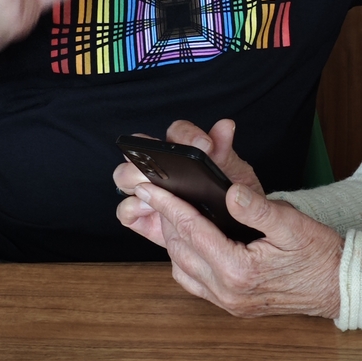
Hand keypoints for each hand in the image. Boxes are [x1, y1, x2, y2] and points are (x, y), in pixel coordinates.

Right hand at [114, 119, 265, 246]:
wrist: (233, 234)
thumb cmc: (233, 198)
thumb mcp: (236, 174)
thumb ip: (227, 151)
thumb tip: (226, 126)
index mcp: (187, 150)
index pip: (178, 131)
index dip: (187, 134)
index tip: (205, 146)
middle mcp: (163, 166)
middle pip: (139, 149)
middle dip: (147, 153)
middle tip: (168, 165)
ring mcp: (150, 191)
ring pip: (125, 176)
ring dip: (134, 177)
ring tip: (156, 187)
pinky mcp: (143, 218)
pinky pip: (125, 211)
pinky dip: (132, 208)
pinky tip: (150, 209)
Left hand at [116, 120, 342, 318]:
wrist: (336, 284)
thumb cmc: (317, 253)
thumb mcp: (292, 224)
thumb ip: (258, 208)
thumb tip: (231, 191)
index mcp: (239, 270)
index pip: (193, 232)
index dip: (170, 206)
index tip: (152, 188)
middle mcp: (227, 291)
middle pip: (181, 250)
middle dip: (165, 219)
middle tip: (153, 193)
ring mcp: (228, 302)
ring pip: (183, 269)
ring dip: (172, 240)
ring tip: (169, 212)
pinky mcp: (232, 304)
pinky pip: (195, 282)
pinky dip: (185, 259)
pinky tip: (189, 241)